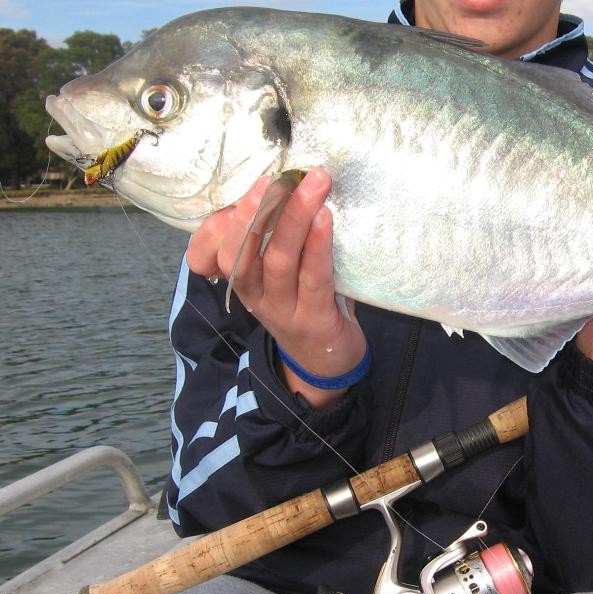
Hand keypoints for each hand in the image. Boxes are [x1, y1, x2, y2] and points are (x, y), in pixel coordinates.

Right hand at [186, 168, 364, 407]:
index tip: (244, 187)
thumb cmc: (304, 302)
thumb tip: (279, 187)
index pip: (212, 250)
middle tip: (271, 178)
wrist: (325, 361)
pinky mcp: (314, 319)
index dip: (220, 222)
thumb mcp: (277, 272)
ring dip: (293, 219)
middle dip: (253, 212)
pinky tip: (324, 219)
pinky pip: (314, 278)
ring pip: (278, 260)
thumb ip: (267, 238)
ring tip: (311, 186)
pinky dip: (317, 246)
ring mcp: (283, 309)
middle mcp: (254, 295)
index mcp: (241, 279)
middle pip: (241, 252)